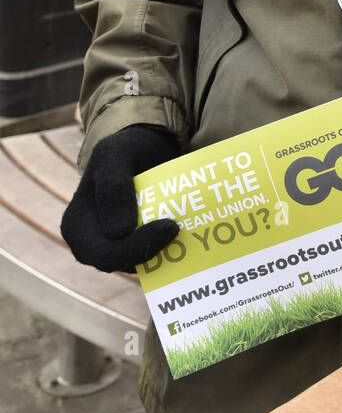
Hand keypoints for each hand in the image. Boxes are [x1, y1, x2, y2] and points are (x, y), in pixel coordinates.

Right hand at [61, 125, 181, 273]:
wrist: (142, 150)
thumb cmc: (124, 150)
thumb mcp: (114, 155)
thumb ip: (113, 186)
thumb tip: (119, 232)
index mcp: (76, 228)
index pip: (104, 253)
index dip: (136, 247)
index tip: (170, 227)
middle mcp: (91, 245)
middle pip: (123, 262)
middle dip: (154, 249)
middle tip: (181, 229)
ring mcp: (114, 248)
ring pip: (142, 262)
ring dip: (167, 250)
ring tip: (193, 232)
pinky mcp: (137, 247)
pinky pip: (154, 256)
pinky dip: (172, 246)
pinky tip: (193, 233)